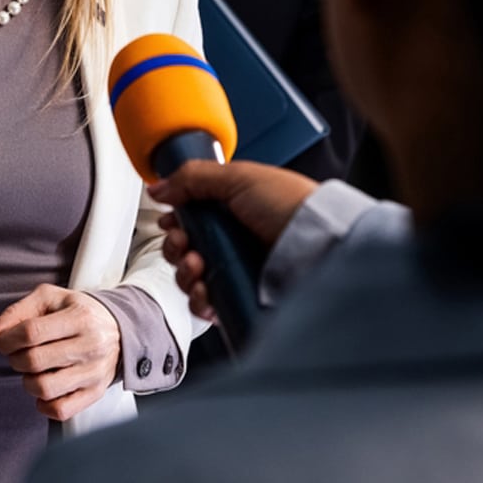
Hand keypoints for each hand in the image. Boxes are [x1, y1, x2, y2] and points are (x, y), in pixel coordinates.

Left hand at [0, 284, 119, 421]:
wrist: (119, 329)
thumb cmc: (77, 311)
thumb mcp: (49, 299)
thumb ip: (16, 312)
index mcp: (80, 317)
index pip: (31, 332)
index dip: (7, 339)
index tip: (4, 341)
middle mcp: (91, 345)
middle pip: (34, 361)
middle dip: (15, 359)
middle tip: (18, 353)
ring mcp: (94, 373)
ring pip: (45, 388)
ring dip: (27, 381)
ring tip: (33, 370)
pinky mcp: (95, 393)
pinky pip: (61, 411)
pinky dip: (43, 404)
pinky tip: (44, 387)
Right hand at [149, 161, 316, 321]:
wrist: (323, 244)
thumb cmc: (292, 206)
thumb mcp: (238, 177)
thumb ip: (193, 178)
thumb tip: (159, 188)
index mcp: (232, 210)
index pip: (189, 220)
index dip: (175, 224)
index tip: (172, 223)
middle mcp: (233, 241)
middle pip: (184, 250)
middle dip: (175, 248)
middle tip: (185, 243)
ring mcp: (237, 271)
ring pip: (191, 279)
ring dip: (184, 273)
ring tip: (199, 265)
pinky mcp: (241, 298)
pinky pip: (207, 305)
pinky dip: (199, 300)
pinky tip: (206, 289)